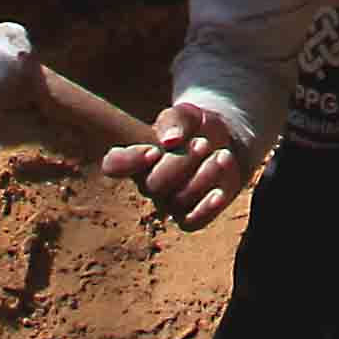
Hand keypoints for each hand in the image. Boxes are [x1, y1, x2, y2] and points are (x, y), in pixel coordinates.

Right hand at [100, 96, 258, 229]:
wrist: (223, 143)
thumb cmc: (194, 128)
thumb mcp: (186, 115)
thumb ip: (176, 121)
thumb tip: (171, 140)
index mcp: (136, 156)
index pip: (114, 164)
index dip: (129, 161)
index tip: (155, 150)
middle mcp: (148, 183)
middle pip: (153, 185)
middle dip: (180, 163)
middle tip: (203, 143)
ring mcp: (168, 201)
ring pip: (177, 201)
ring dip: (203, 177)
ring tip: (222, 154)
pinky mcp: (190, 215)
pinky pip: (192, 222)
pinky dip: (206, 209)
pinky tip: (220, 193)